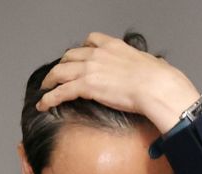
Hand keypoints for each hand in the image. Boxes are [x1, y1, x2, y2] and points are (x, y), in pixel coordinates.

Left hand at [36, 32, 201, 133]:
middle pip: (70, 56)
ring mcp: (89, 69)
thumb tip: (154, 69)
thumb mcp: (149, 63)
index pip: (91, 40)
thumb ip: (142, 65)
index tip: (78, 57)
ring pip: (60, 72)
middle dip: (61, 65)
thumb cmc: (158, 79)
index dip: (81, 50)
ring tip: (44, 89)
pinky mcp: (85, 86)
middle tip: (57, 75)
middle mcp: (98, 54)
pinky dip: (49, 98)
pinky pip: (60, 92)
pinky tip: (43, 105)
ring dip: (50, 81)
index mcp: (113, 46)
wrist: (155, 86)